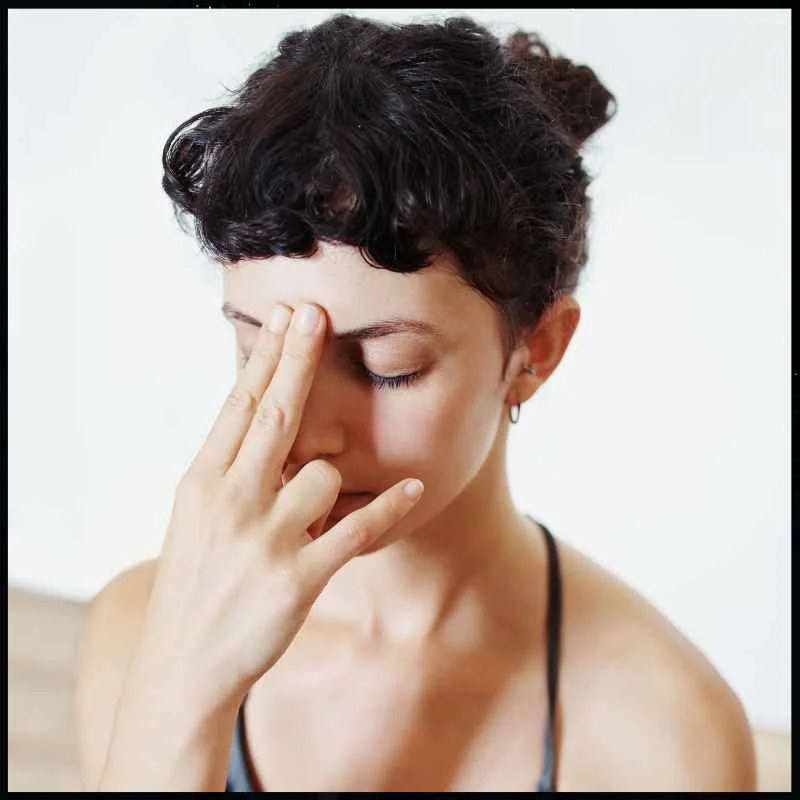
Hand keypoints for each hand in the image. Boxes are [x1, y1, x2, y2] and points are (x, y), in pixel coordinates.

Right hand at [135, 302, 424, 708]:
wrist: (182, 662)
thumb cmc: (195, 580)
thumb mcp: (196, 515)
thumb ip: (229, 466)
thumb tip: (263, 415)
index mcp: (202, 481)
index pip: (239, 405)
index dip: (266, 357)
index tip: (287, 316)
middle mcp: (231, 501)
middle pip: (276, 414)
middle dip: (299, 359)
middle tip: (318, 313)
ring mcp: (266, 539)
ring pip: (322, 474)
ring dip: (330, 484)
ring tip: (309, 516)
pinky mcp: (299, 578)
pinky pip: (357, 529)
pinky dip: (389, 507)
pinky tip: (413, 486)